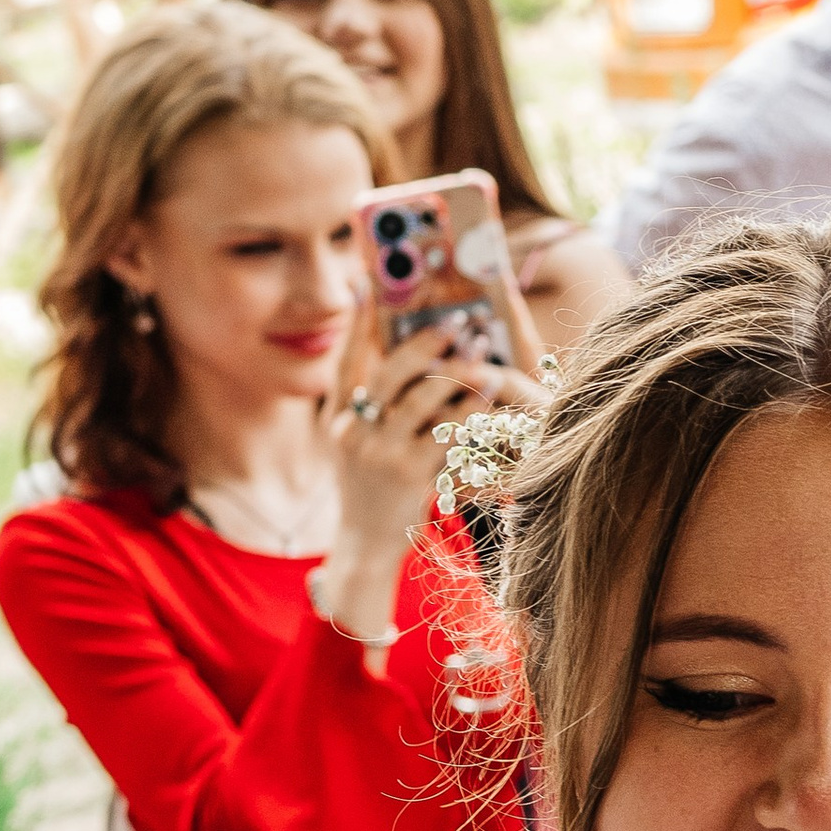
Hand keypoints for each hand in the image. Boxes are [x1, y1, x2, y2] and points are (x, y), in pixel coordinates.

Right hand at [319, 311, 549, 640]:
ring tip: (484, 362)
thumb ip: (363, 405)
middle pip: (388, 375)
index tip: (370, 287)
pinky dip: (470, 417)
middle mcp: (356, 433)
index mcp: (340, 419)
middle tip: (455, 326)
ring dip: (457, 377)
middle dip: (423, 346)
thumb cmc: (367, 486)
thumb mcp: (352, 444)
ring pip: (421, 403)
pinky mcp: (412, 477)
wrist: (364, 543)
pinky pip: (447, 437)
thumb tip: (389, 358)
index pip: (348, 363)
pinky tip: (490, 402)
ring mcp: (382, 455)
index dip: (358, 325)